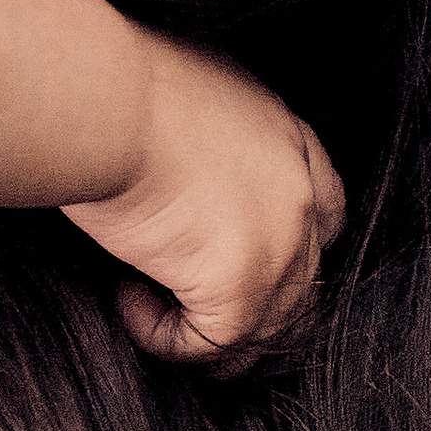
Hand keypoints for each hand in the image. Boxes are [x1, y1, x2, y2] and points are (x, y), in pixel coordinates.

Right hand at [64, 33, 344, 365]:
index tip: (245, 261)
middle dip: (256, 310)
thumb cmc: (116, 86)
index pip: (327, 213)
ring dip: (207, 332)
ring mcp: (280, 246)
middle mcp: (298, 196)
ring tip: (150, 310)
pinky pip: (210, 344)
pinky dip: (164, 337)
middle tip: (193, 310)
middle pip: (303, 284)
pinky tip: (126, 301)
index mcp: (288, 140)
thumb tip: (168, 167)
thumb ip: (203, 135)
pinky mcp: (239, 286)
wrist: (104, 100)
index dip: (293, 251)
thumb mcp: (185, 91)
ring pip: (265, 328)